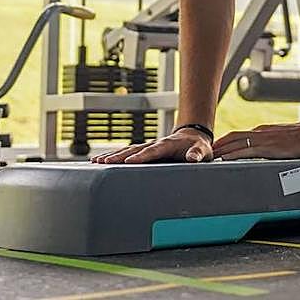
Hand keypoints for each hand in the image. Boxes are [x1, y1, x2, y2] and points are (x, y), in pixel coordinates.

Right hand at [91, 128, 212, 163]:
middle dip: (119, 156)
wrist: (193, 137)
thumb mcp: (203, 150)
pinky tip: (100, 161)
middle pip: (134, 149)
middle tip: (104, 162)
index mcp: (168, 144)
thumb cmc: (198, 146)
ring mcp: (148, 147)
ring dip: (112, 156)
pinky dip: (114, 156)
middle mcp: (155, 144)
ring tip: (96, 162)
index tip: (130, 161)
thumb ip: (197, 154)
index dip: (142, 156)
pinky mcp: (143, 151)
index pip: (153, 150)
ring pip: (127, 150)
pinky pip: (127, 153)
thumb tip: (192, 158)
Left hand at [213, 120, 299, 160]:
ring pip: (235, 143)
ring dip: (221, 150)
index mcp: (261, 132)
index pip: (236, 136)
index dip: (223, 142)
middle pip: (231, 137)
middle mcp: (259, 133)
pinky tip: (226, 160)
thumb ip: (270, 145)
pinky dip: (233, 154)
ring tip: (208, 158)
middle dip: (217, 146)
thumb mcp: (282, 140)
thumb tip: (261, 154)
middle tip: (203, 154)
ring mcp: (263, 139)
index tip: (213, 150)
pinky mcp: (268, 147)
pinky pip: (246, 150)